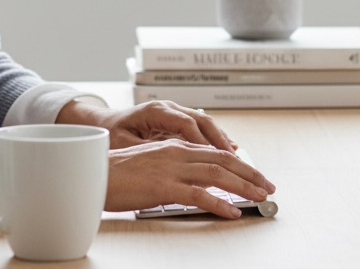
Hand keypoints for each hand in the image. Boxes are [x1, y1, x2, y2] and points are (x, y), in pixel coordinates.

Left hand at [57, 99, 235, 151]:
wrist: (102, 123)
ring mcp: (174, 113)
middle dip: (222, 141)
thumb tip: (161, 164)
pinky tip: (228, 153)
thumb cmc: (110, 134)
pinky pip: (200, 129)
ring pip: (205, 124)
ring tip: (239, 160)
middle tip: (239, 162)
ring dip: (222, 141)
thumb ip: (145, 151)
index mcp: (155, 110)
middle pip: (202, 121)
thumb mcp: (124, 144)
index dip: (203, 142)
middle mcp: (168, 108)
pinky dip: (214, 141)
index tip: (217, 160)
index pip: (186, 124)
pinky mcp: (176, 122)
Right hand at [103, 138, 275, 218]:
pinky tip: (232, 212)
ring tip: (259, 197)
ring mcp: (170, 169)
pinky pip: (198, 195)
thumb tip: (192, 177)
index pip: (214, 152)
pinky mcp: (163, 187)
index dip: (238, 163)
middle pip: (222, 160)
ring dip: (242, 186)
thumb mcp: (148, 163)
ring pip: (216, 174)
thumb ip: (171, 165)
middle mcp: (176, 153)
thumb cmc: (115, 173)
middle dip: (249, 174)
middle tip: (267, 186)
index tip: (254, 175)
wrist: (92, 175)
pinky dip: (219, 203)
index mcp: (173, 146)